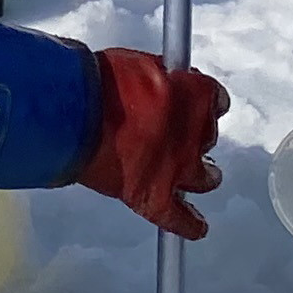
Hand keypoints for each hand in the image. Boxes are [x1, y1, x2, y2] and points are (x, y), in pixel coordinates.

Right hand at [69, 48, 226, 237]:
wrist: (76, 113)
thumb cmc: (101, 84)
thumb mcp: (140, 66)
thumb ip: (159, 80)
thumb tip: (157, 85)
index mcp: (197, 97)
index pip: (216, 102)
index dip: (200, 105)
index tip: (192, 105)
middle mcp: (196, 134)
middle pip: (207, 139)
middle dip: (194, 138)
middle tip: (180, 137)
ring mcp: (179, 169)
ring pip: (205, 179)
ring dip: (202, 177)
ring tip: (199, 177)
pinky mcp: (155, 198)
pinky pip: (180, 219)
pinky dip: (189, 225)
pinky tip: (195, 227)